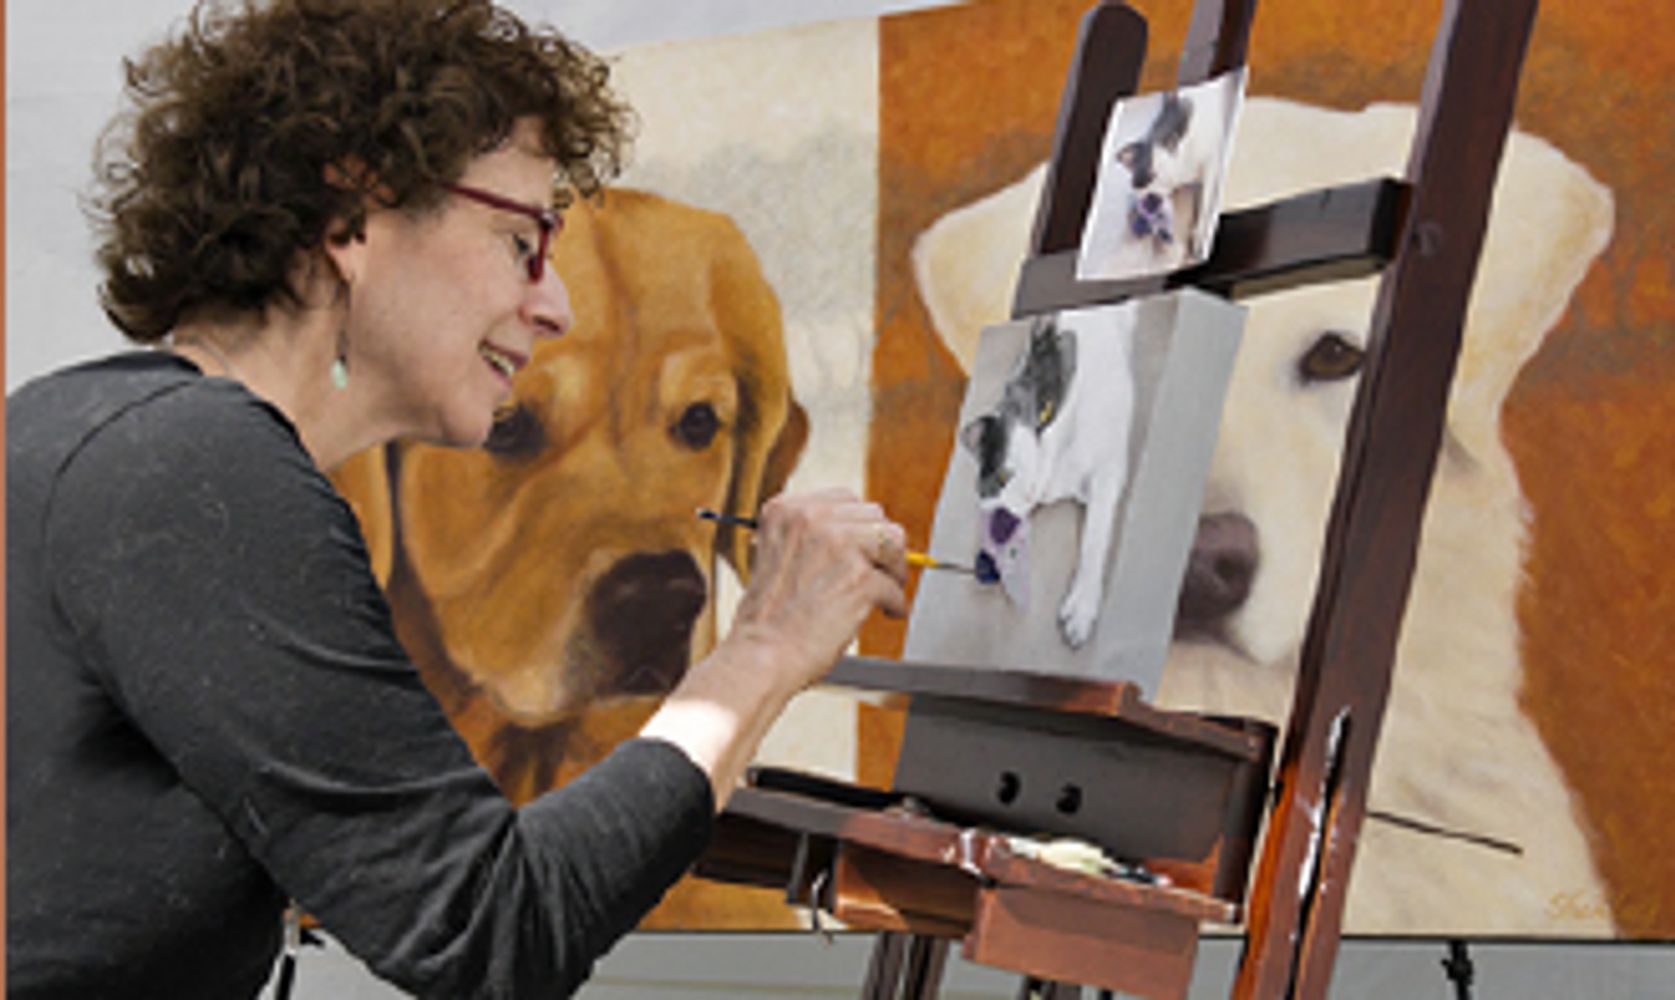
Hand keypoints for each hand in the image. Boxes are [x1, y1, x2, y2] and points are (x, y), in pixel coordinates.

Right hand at [639, 489, 908, 808]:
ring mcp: (837, 545)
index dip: (860, 527)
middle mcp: (811, 519)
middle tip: (879, 572)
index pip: (845, 499)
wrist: (761, 656)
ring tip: (887, 589)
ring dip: (895, 569)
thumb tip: (859, 535)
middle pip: (875, 516)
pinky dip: (894, 603)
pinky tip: (884, 612)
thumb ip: (811, 538)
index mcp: (786, 510)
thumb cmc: (768, 619)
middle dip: (881, 546)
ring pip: (893, 541)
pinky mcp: (859, 577)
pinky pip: (894, 585)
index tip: (863, 548)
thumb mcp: (777, 557)